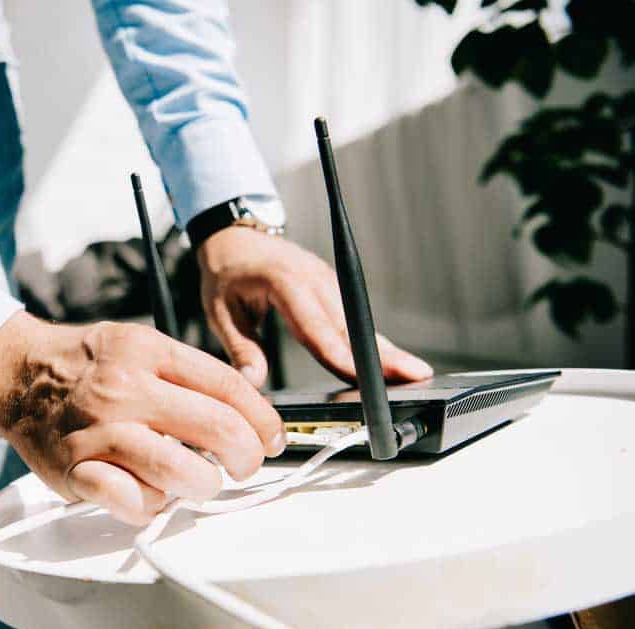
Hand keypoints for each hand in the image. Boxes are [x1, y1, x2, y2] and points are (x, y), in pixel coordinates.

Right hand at [0, 311, 285, 524]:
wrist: (18, 375)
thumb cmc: (85, 365)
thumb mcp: (139, 344)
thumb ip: (188, 373)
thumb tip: (247, 414)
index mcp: (147, 352)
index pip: (229, 387)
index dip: (264, 419)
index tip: (271, 437)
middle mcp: (125, 389)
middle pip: (218, 429)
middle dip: (247, 456)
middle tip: (244, 464)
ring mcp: (99, 432)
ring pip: (182, 472)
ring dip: (204, 484)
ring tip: (199, 480)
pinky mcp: (75, 472)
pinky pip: (132, 503)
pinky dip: (152, 506)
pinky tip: (149, 493)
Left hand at [197, 226, 433, 387]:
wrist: (234, 236)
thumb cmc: (226, 272)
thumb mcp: (221, 312)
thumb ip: (240, 348)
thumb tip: (252, 384)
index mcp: (284, 282)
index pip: (315, 326)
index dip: (338, 354)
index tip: (359, 376)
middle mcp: (313, 278)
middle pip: (349, 324)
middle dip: (380, 354)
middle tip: (414, 376)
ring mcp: (327, 280)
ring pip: (359, 321)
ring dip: (385, 348)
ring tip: (415, 374)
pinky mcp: (333, 287)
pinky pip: (354, 316)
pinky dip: (373, 340)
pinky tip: (393, 361)